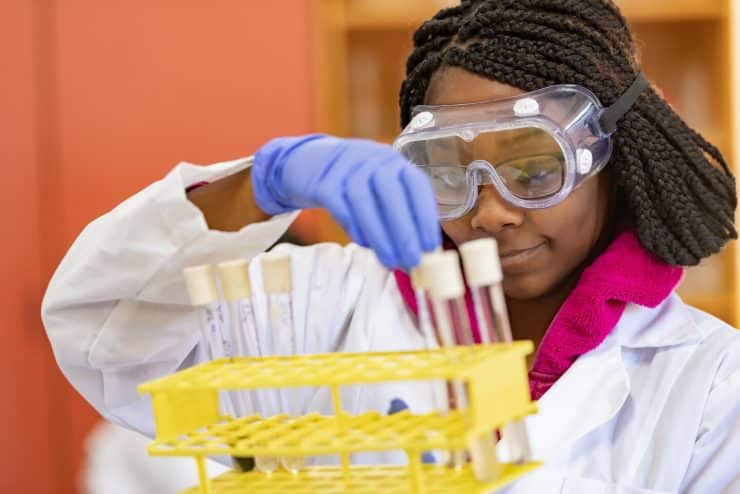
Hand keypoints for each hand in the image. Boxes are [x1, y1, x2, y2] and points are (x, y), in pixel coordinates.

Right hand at [251, 134, 440, 268]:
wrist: (311, 164)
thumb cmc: (355, 185)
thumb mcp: (380, 189)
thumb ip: (397, 214)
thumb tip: (416, 253)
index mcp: (393, 162)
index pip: (415, 185)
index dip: (425, 216)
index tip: (431, 246)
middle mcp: (372, 159)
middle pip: (391, 193)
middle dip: (405, 231)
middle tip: (412, 261)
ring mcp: (345, 167)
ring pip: (364, 201)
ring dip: (380, 235)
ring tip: (390, 261)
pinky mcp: (323, 182)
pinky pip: (339, 207)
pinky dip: (354, 228)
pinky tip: (365, 244)